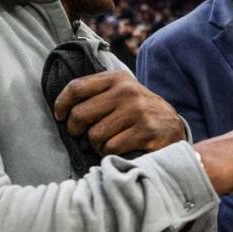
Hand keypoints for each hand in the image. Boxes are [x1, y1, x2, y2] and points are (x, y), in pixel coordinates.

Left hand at [53, 70, 185, 155]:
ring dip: (96, 144)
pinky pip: (111, 147)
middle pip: (80, 114)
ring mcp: (137, 111)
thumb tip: (61, 106)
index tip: (60, 116)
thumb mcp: (122, 92)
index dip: (61, 104)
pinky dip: (110, 153)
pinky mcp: (145, 131)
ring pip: (94, 135)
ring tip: (106, 142)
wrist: (173, 127)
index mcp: (117, 78)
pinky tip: (119, 148)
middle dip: (76, 129)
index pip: (76, 87)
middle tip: (82, 134)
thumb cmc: (138, 111)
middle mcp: (127, 91)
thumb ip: (97, 93)